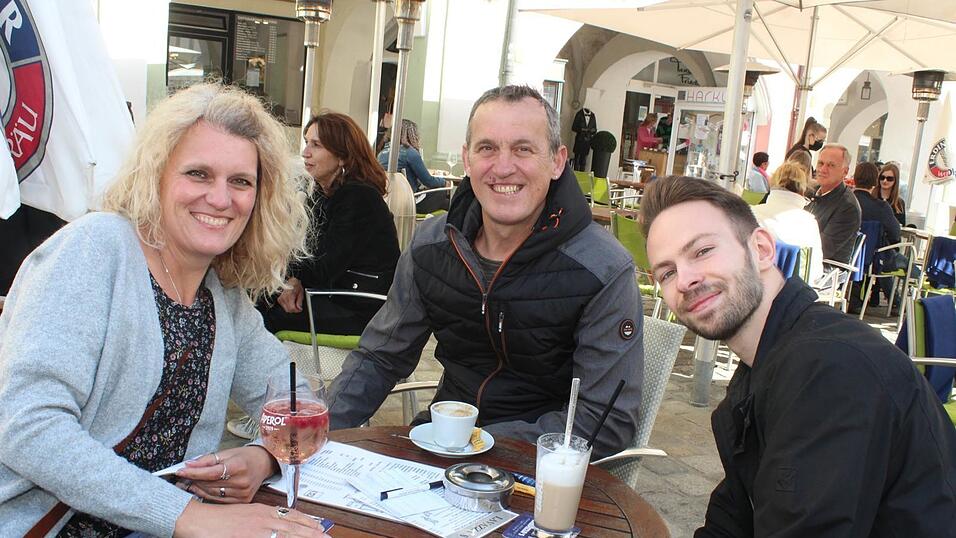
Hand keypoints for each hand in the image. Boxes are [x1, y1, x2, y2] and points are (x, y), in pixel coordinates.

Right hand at [174, 500, 329, 537]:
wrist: (198, 520)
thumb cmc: (219, 519)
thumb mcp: (245, 516)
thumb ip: (261, 521)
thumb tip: (275, 527)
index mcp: (263, 512)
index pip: (291, 517)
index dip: (307, 523)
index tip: (320, 527)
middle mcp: (264, 520)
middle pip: (294, 528)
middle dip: (312, 533)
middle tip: (326, 537)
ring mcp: (258, 531)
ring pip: (287, 535)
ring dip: (303, 537)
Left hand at [175, 446, 276, 503]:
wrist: (263, 464)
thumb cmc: (245, 456)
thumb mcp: (227, 452)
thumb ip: (207, 459)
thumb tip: (189, 465)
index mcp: (238, 466)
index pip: (211, 472)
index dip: (194, 473)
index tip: (181, 471)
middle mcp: (242, 481)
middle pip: (210, 484)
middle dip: (194, 480)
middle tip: (183, 476)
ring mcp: (242, 493)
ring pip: (212, 494)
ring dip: (198, 488)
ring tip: (189, 482)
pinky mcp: (242, 501)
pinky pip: (218, 500)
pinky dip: (207, 494)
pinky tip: (201, 489)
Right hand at [277, 278, 303, 312]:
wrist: (290, 281)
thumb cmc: (295, 285)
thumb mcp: (300, 293)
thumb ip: (299, 302)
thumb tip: (299, 308)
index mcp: (289, 296)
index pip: (292, 308)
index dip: (297, 310)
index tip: (300, 309)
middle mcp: (283, 298)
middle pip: (288, 310)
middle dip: (294, 310)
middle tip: (298, 307)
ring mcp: (280, 299)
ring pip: (286, 309)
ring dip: (291, 308)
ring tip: (295, 302)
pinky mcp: (279, 299)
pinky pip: (284, 306)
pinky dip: (288, 306)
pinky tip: (291, 301)